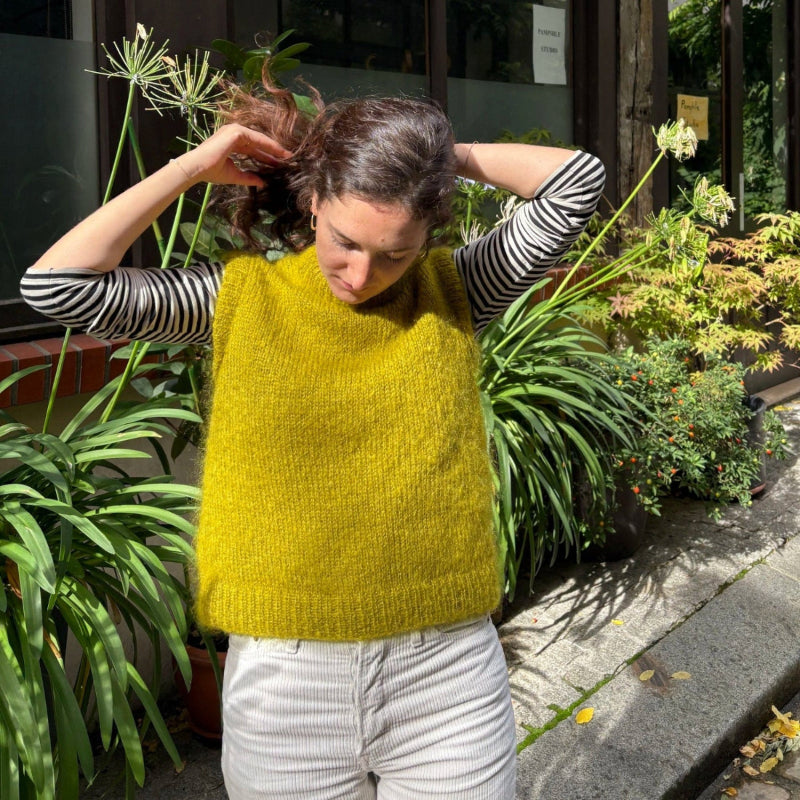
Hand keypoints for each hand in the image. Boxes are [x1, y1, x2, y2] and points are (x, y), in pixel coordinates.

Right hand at [173, 124, 292, 187]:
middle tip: (288, 158)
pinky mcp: (236, 132)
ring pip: (259, 139)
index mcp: (231, 142)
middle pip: (258, 143)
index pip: (253, 149)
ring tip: (287, 155)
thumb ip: (248, 178)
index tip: (279, 163)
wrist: (197, 168)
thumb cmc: (211, 171)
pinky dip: (268, 145)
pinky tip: (279, 152)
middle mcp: (233, 133)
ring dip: (273, 147)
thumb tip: (262, 183)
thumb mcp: (234, 175)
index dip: (266, 156)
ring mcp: (234, 130)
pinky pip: (257, 139)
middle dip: (273, 151)